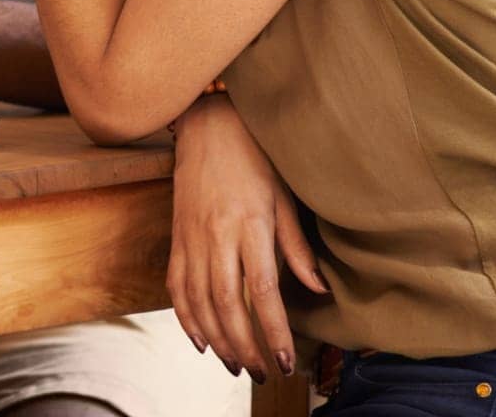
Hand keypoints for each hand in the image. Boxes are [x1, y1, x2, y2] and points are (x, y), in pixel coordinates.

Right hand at [167, 94, 327, 382]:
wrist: (207, 123)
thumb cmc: (252, 155)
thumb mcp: (283, 194)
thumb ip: (297, 245)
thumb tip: (318, 289)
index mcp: (249, 223)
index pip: (261, 289)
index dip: (274, 330)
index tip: (285, 360)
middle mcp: (217, 234)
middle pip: (226, 304)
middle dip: (245, 346)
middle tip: (262, 372)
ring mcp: (191, 237)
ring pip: (199, 301)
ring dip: (217, 341)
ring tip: (236, 365)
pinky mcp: (176, 236)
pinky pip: (176, 286)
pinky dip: (185, 318)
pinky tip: (201, 340)